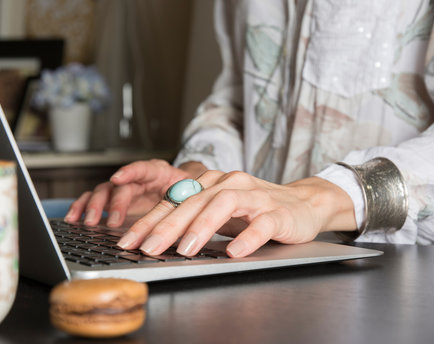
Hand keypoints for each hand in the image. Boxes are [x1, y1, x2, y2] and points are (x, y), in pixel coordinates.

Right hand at [64, 160, 206, 226]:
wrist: (182, 187)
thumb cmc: (186, 188)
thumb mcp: (191, 191)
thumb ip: (186, 198)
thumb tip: (188, 213)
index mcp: (157, 172)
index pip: (143, 168)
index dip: (129, 172)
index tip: (118, 178)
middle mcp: (137, 178)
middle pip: (120, 185)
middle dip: (113, 202)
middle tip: (111, 220)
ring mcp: (124, 188)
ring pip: (104, 191)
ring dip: (93, 206)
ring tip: (87, 221)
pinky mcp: (115, 199)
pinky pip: (96, 200)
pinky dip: (83, 208)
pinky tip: (74, 218)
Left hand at [117, 170, 356, 257]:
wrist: (303, 203)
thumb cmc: (256, 209)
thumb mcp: (219, 210)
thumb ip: (193, 217)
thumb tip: (154, 236)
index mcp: (212, 183)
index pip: (176, 200)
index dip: (150, 220)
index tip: (129, 240)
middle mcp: (230, 184)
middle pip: (195, 201)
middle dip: (168, 226)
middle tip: (148, 248)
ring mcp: (256, 197)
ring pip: (224, 205)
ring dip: (203, 226)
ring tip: (186, 249)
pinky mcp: (278, 213)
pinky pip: (262, 223)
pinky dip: (248, 236)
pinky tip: (236, 251)